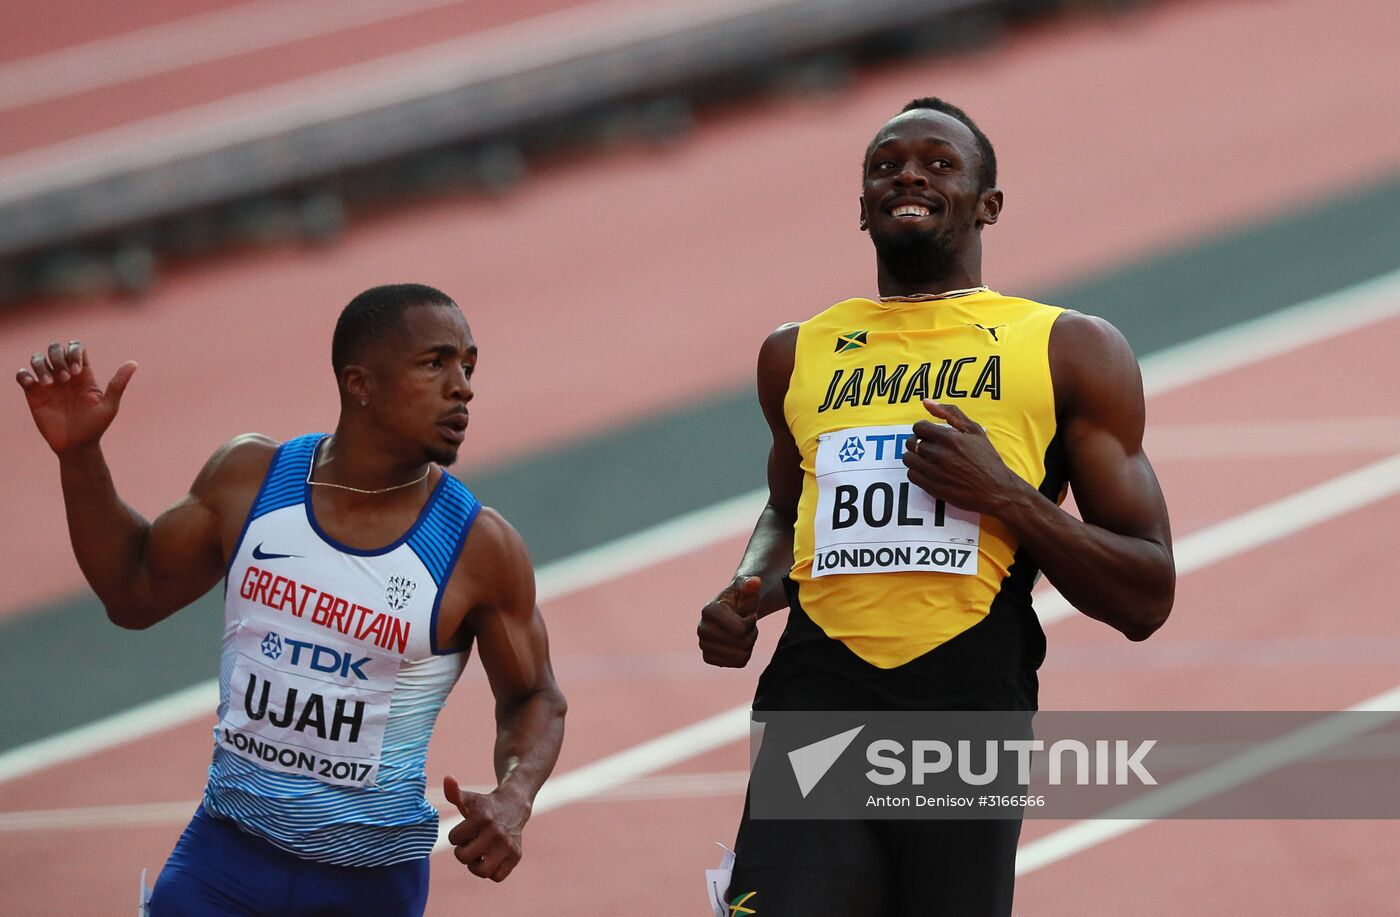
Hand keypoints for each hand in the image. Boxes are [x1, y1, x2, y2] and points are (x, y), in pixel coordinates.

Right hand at [15, 340, 136, 454]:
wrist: (77, 446)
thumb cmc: (96, 426)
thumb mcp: (109, 405)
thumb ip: (118, 383)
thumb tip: (134, 363)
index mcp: (83, 374)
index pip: (76, 347)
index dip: (74, 351)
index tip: (77, 370)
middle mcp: (65, 374)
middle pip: (56, 348)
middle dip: (58, 357)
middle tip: (65, 379)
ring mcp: (48, 383)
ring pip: (37, 358)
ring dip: (41, 365)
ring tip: (49, 383)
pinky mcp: (34, 393)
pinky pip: (22, 375)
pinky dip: (24, 375)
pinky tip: (33, 384)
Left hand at [443, 774, 527, 881]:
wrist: (514, 806)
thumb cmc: (485, 806)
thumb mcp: (469, 799)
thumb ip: (454, 792)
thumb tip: (447, 778)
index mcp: (482, 818)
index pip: (453, 838)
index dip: (456, 835)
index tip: (465, 829)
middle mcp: (496, 832)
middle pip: (464, 858)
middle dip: (463, 852)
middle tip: (470, 844)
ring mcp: (507, 845)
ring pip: (482, 872)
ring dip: (476, 866)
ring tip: (479, 855)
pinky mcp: (516, 855)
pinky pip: (497, 877)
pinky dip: (492, 872)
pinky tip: (491, 859)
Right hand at [697, 575, 761, 666]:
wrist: (736, 610)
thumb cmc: (742, 597)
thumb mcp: (747, 588)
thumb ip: (750, 584)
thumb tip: (755, 582)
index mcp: (709, 611)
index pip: (741, 630)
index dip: (751, 622)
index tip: (748, 614)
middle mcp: (702, 629)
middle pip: (742, 644)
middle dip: (751, 634)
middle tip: (748, 625)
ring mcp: (703, 644)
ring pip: (742, 656)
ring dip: (749, 645)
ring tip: (744, 633)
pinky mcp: (708, 657)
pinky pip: (737, 664)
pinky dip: (743, 655)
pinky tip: (738, 643)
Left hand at [902, 400, 1023, 515]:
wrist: (996, 490)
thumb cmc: (987, 459)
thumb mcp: (974, 430)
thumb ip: (950, 413)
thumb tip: (926, 402)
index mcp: (949, 438)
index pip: (918, 427)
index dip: (923, 429)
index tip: (930, 434)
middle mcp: (938, 454)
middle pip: (911, 442)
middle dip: (918, 442)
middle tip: (929, 446)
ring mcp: (934, 472)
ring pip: (908, 459)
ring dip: (915, 456)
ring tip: (927, 458)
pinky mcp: (931, 487)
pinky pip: (911, 476)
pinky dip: (916, 472)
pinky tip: (928, 471)